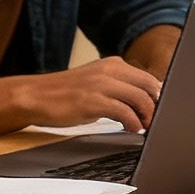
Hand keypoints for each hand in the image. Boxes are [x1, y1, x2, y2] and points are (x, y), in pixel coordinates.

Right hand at [25, 58, 162, 133]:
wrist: (35, 95)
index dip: (158, 96)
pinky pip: (124, 112)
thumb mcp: (95, 83)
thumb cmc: (65, 94)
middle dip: (157, 106)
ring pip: (140, 98)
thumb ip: (118, 88)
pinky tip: (131, 129)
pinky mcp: (93, 101)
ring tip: (144, 127)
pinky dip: (133, 123)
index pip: (147, 78)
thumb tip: (143, 103)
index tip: (159, 110)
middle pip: (149, 85)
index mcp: (112, 64)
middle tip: (155, 121)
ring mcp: (101, 85)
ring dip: (147, 116)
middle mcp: (109, 70)